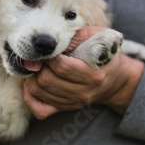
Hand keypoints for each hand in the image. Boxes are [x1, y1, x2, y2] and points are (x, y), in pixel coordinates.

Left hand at [23, 27, 144, 118]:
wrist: (115, 81)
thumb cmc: (105, 55)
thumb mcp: (100, 39)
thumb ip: (79, 35)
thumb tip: (55, 37)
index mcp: (93, 74)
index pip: (62, 67)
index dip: (49, 56)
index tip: (47, 48)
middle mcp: (83, 92)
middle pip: (47, 80)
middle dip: (37, 66)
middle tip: (37, 57)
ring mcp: (73, 102)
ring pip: (40, 92)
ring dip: (31, 77)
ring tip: (34, 66)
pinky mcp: (65, 108)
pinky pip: (40, 110)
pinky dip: (30, 97)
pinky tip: (31, 84)